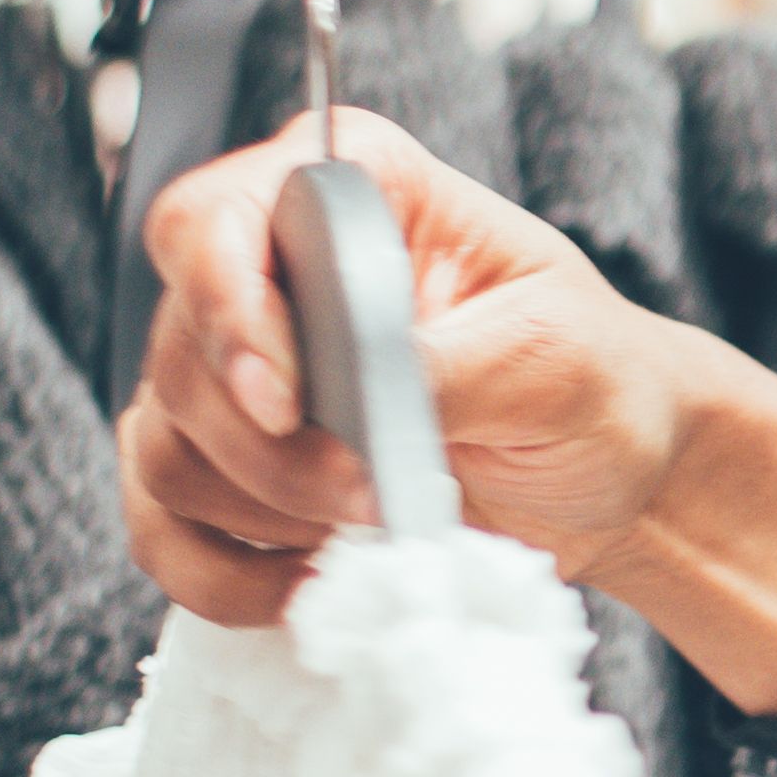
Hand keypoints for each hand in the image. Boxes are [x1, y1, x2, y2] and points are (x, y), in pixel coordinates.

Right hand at [118, 111, 776, 710]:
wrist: (614, 477)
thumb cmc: (596, 383)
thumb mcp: (553, 355)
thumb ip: (444, 366)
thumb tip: (349, 405)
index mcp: (352, 194)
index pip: (214, 220)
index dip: (228, 310)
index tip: (288, 400)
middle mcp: (271, 270)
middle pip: (180, 350)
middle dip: (274, 447)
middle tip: (376, 491)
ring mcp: (235, 374)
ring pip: (167, 444)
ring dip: (266, 510)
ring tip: (379, 523)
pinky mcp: (226, 469)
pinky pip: (162, 530)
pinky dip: (228, 575)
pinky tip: (312, 582)